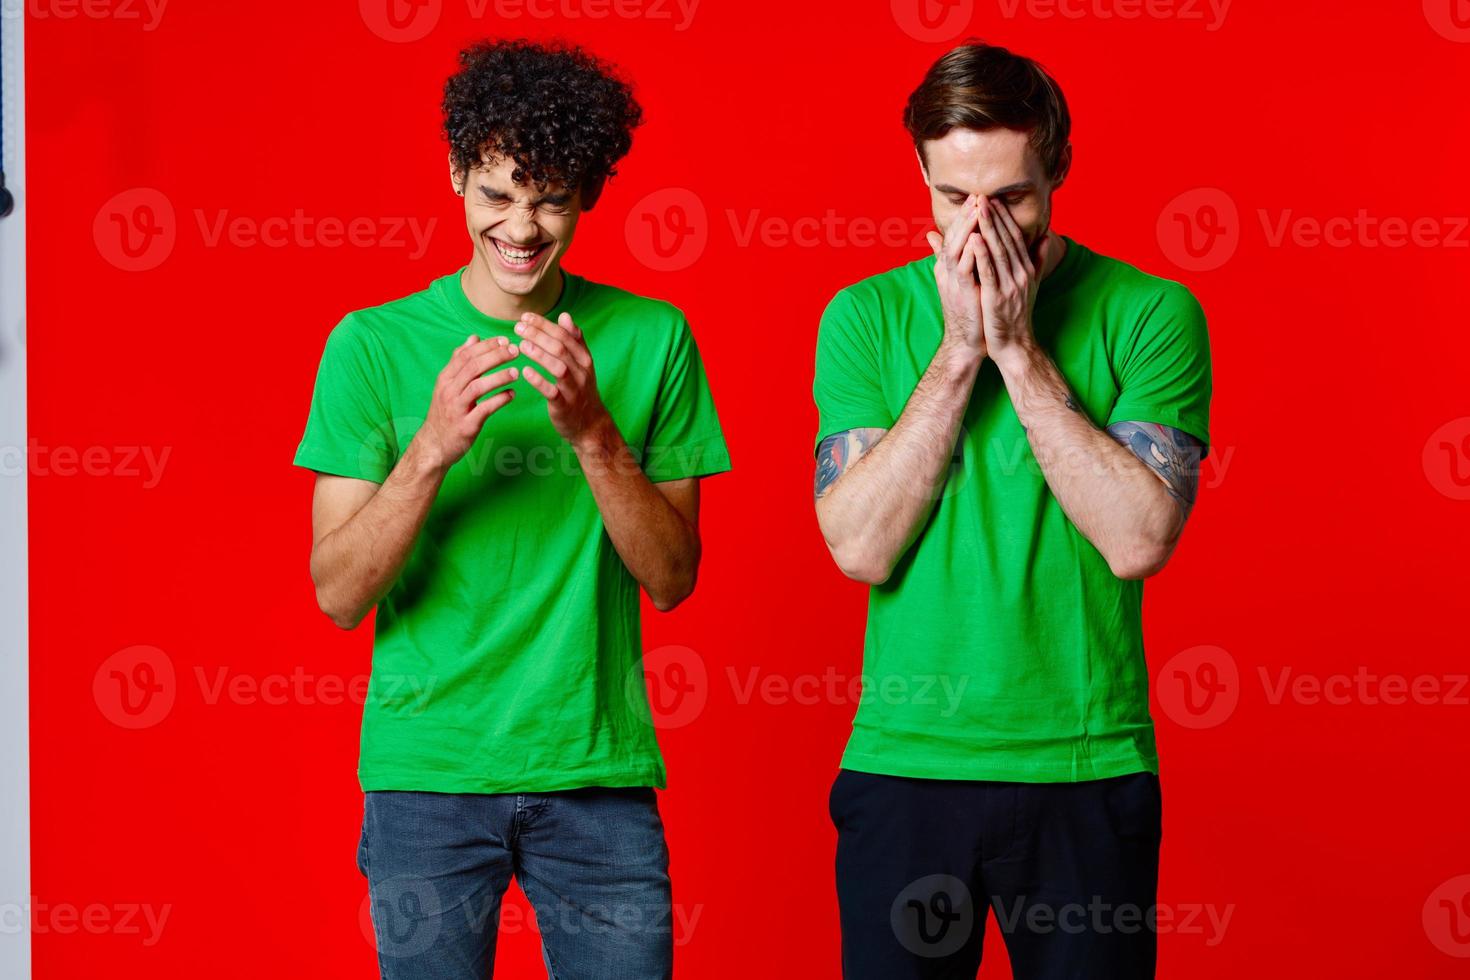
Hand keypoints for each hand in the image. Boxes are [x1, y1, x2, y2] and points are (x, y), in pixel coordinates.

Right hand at [414, 335, 519, 469]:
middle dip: (495, 356)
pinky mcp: (466, 426)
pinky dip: (499, 400)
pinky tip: (512, 395)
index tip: (504, 340)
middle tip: (515, 351)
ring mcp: (456, 409)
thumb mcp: (447, 384)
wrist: (434, 445)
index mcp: (446, 379)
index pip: (466, 355)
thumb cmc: (445, 412)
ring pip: (478, 386)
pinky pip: (484, 410)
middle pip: (473, 367)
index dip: (486, 346)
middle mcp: (449, 391)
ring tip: (516, 372)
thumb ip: (459, 361)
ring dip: (499, 377)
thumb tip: (473, 338)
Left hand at [514, 311, 610, 447]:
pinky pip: (552, 392)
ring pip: (559, 368)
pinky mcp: (564, 406)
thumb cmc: (581, 389)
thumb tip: (565, 316)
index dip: (545, 325)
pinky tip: (525, 372)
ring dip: (539, 355)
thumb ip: (574, 340)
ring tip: (521, 345)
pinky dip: (539, 381)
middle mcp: (581, 372)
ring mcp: (574, 389)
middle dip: (539, 335)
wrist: (590, 424)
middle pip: (561, 349)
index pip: (565, 335)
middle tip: (518, 327)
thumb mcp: (582, 364)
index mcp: (584, 359)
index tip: (526, 317)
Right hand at [925, 195, 985, 364]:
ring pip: (957, 248)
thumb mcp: (961, 281)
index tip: (977, 197)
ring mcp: (952, 281)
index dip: (965, 216)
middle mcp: (947, 270)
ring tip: (977, 208)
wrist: (965, 341)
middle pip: (954, 236)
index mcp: (948, 266)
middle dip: (965, 215)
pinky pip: (964, 268)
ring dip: (966, 228)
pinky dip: (970, 252)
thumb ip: (953, 258)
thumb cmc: (968, 311)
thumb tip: (937, 237)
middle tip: (976, 195)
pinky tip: (978, 238)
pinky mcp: (961, 292)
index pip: (956, 234)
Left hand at [974, 196, 1040, 366]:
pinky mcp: (997, 297)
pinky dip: (982, 254)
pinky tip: (974, 238)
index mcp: (1026, 269)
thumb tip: (1046, 236)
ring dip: (988, 228)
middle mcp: (1021, 274)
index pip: (1015, 237)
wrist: (1015, 345)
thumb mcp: (1030, 285)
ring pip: (998, 251)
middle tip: (982, 194)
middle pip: (1007, 239)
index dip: (1004, 217)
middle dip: (994, 216)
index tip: (993, 198)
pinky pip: (989, 272)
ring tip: (978, 208)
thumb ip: (1037, 260)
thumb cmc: (1017, 315)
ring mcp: (1010, 285)